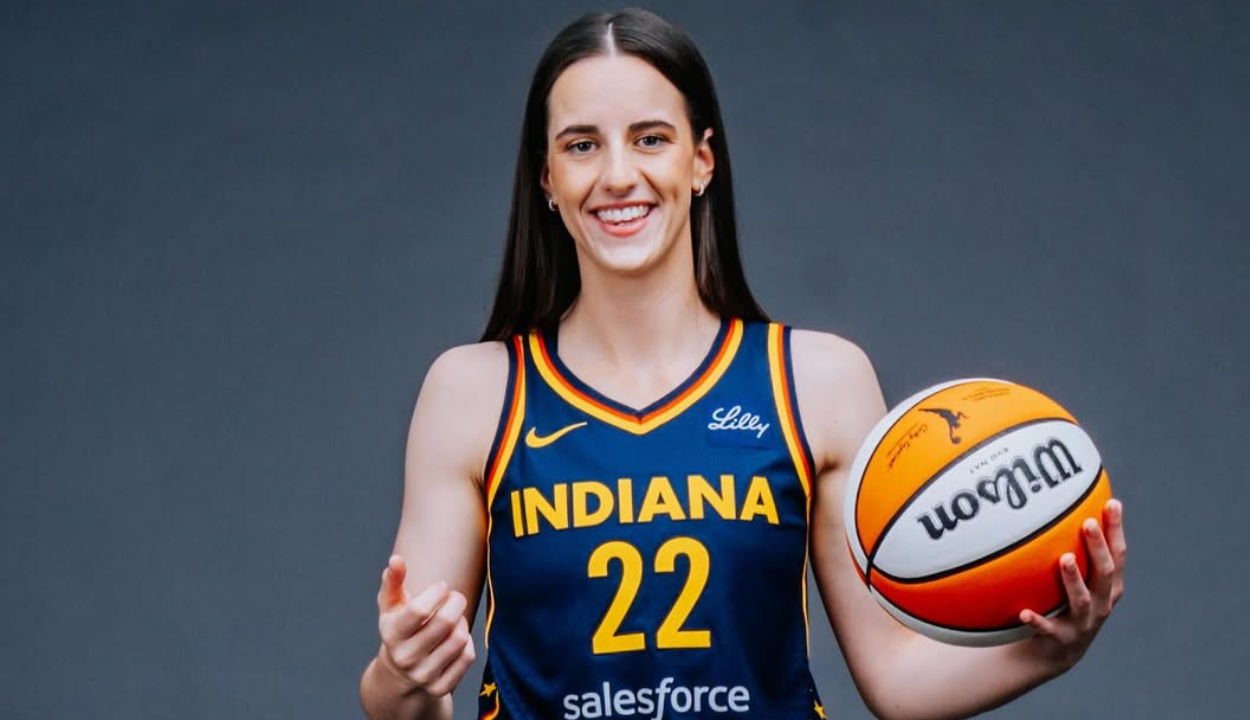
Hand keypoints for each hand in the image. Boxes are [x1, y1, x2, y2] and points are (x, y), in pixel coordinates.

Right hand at [375, 554, 476, 695]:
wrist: (398, 673)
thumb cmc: (399, 628)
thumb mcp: (391, 605)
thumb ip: (393, 581)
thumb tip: (396, 560)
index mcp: (391, 633)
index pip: (419, 610)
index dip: (437, 592)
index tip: (441, 587)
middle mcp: (405, 657)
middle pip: (445, 622)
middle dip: (456, 602)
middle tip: (455, 598)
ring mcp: (423, 675)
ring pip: (459, 639)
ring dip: (462, 621)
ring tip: (455, 618)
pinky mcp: (440, 687)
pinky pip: (467, 657)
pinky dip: (467, 642)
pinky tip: (457, 637)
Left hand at [1020, 499, 1126, 670]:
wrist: (1056, 650)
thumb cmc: (1066, 602)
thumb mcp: (1077, 577)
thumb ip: (1074, 547)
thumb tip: (1061, 504)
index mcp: (1109, 586)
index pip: (1118, 555)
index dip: (1116, 530)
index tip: (1112, 503)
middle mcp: (1102, 603)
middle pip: (1105, 573)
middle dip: (1098, 548)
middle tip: (1088, 524)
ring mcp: (1084, 623)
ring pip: (1081, 600)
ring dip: (1073, 579)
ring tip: (1064, 559)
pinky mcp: (1062, 638)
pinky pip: (1048, 628)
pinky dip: (1037, 621)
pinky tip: (1023, 612)